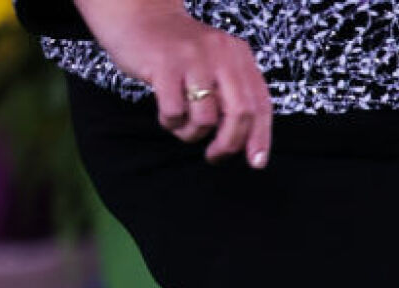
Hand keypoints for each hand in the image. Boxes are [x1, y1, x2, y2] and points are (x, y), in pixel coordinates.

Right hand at [72, 0, 273, 167]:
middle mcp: (221, 54)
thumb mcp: (216, 62)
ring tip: (182, 127)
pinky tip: (167, 116)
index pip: (261, 103)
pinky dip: (171, 123)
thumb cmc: (178, 51)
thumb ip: (233, 92)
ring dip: (192, 134)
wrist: (137, 15)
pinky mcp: (164, 64)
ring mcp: (193, 58)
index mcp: (239, 55)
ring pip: (206, 118)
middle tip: (215, 156)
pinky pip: (175, 112)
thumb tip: (249, 143)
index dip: (261, 137)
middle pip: (240, 113)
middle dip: (229, 143)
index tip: (256, 162)